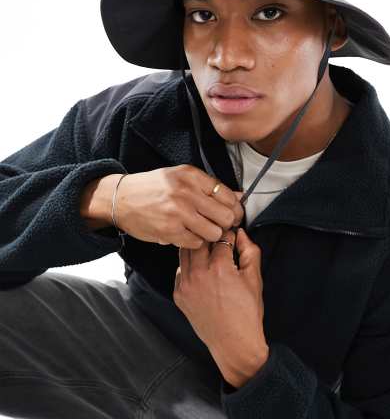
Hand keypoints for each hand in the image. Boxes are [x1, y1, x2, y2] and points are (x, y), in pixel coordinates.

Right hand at [112, 165, 244, 247]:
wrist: (120, 198)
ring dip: (212, 234)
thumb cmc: (153, 188)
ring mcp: (178, 213)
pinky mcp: (169, 231)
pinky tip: (189, 234)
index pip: (227, 195)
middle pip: (225, 216)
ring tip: (204, 230)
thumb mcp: (181, 177)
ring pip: (214, 233)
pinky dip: (196, 241)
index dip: (235, 208)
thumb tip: (239, 197)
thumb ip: (209, 186)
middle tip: (221, 225)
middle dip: (227, 223)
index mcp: (191, 176)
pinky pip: (196, 242)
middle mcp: (186, 193)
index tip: (233, 213)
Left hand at [174, 227, 268, 383]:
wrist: (234, 343)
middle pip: (199, 241)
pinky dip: (189, 266)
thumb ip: (250, 250)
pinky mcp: (179, 295)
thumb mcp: (255, 278)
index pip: (221, 237)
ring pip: (185, 253)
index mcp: (220, 268)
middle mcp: (199, 274)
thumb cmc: (247, 313)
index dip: (229, 233)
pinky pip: (180, 270)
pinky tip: (201, 270)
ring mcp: (186, 285)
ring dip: (197, 249)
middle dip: (210, 237)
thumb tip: (241, 234)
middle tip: (219, 239)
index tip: (232, 234)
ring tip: (208, 252)